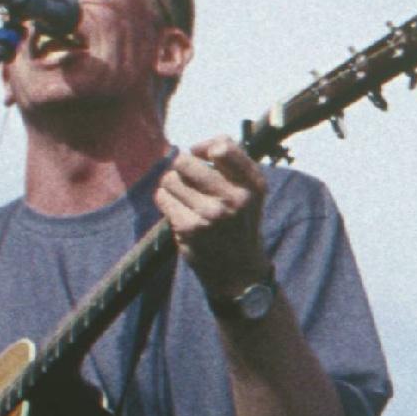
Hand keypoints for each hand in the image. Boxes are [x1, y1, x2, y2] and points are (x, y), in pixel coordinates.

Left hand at [157, 137, 271, 298]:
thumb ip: (232, 162)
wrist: (239, 268)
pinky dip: (166, 200)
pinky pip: (163, 197)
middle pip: (185, 161)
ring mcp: (210, 214)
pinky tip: (179, 210)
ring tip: (185, 196)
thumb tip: (195, 147)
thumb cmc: (241, 220)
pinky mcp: (189, 228)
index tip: (201, 156)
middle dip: (182, 167)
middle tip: (188, 178)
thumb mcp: (251, 191)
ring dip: (173, 184)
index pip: (222, 148)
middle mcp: (235, 198)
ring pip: (170, 179)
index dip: (203, 147)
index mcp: (253, 184)